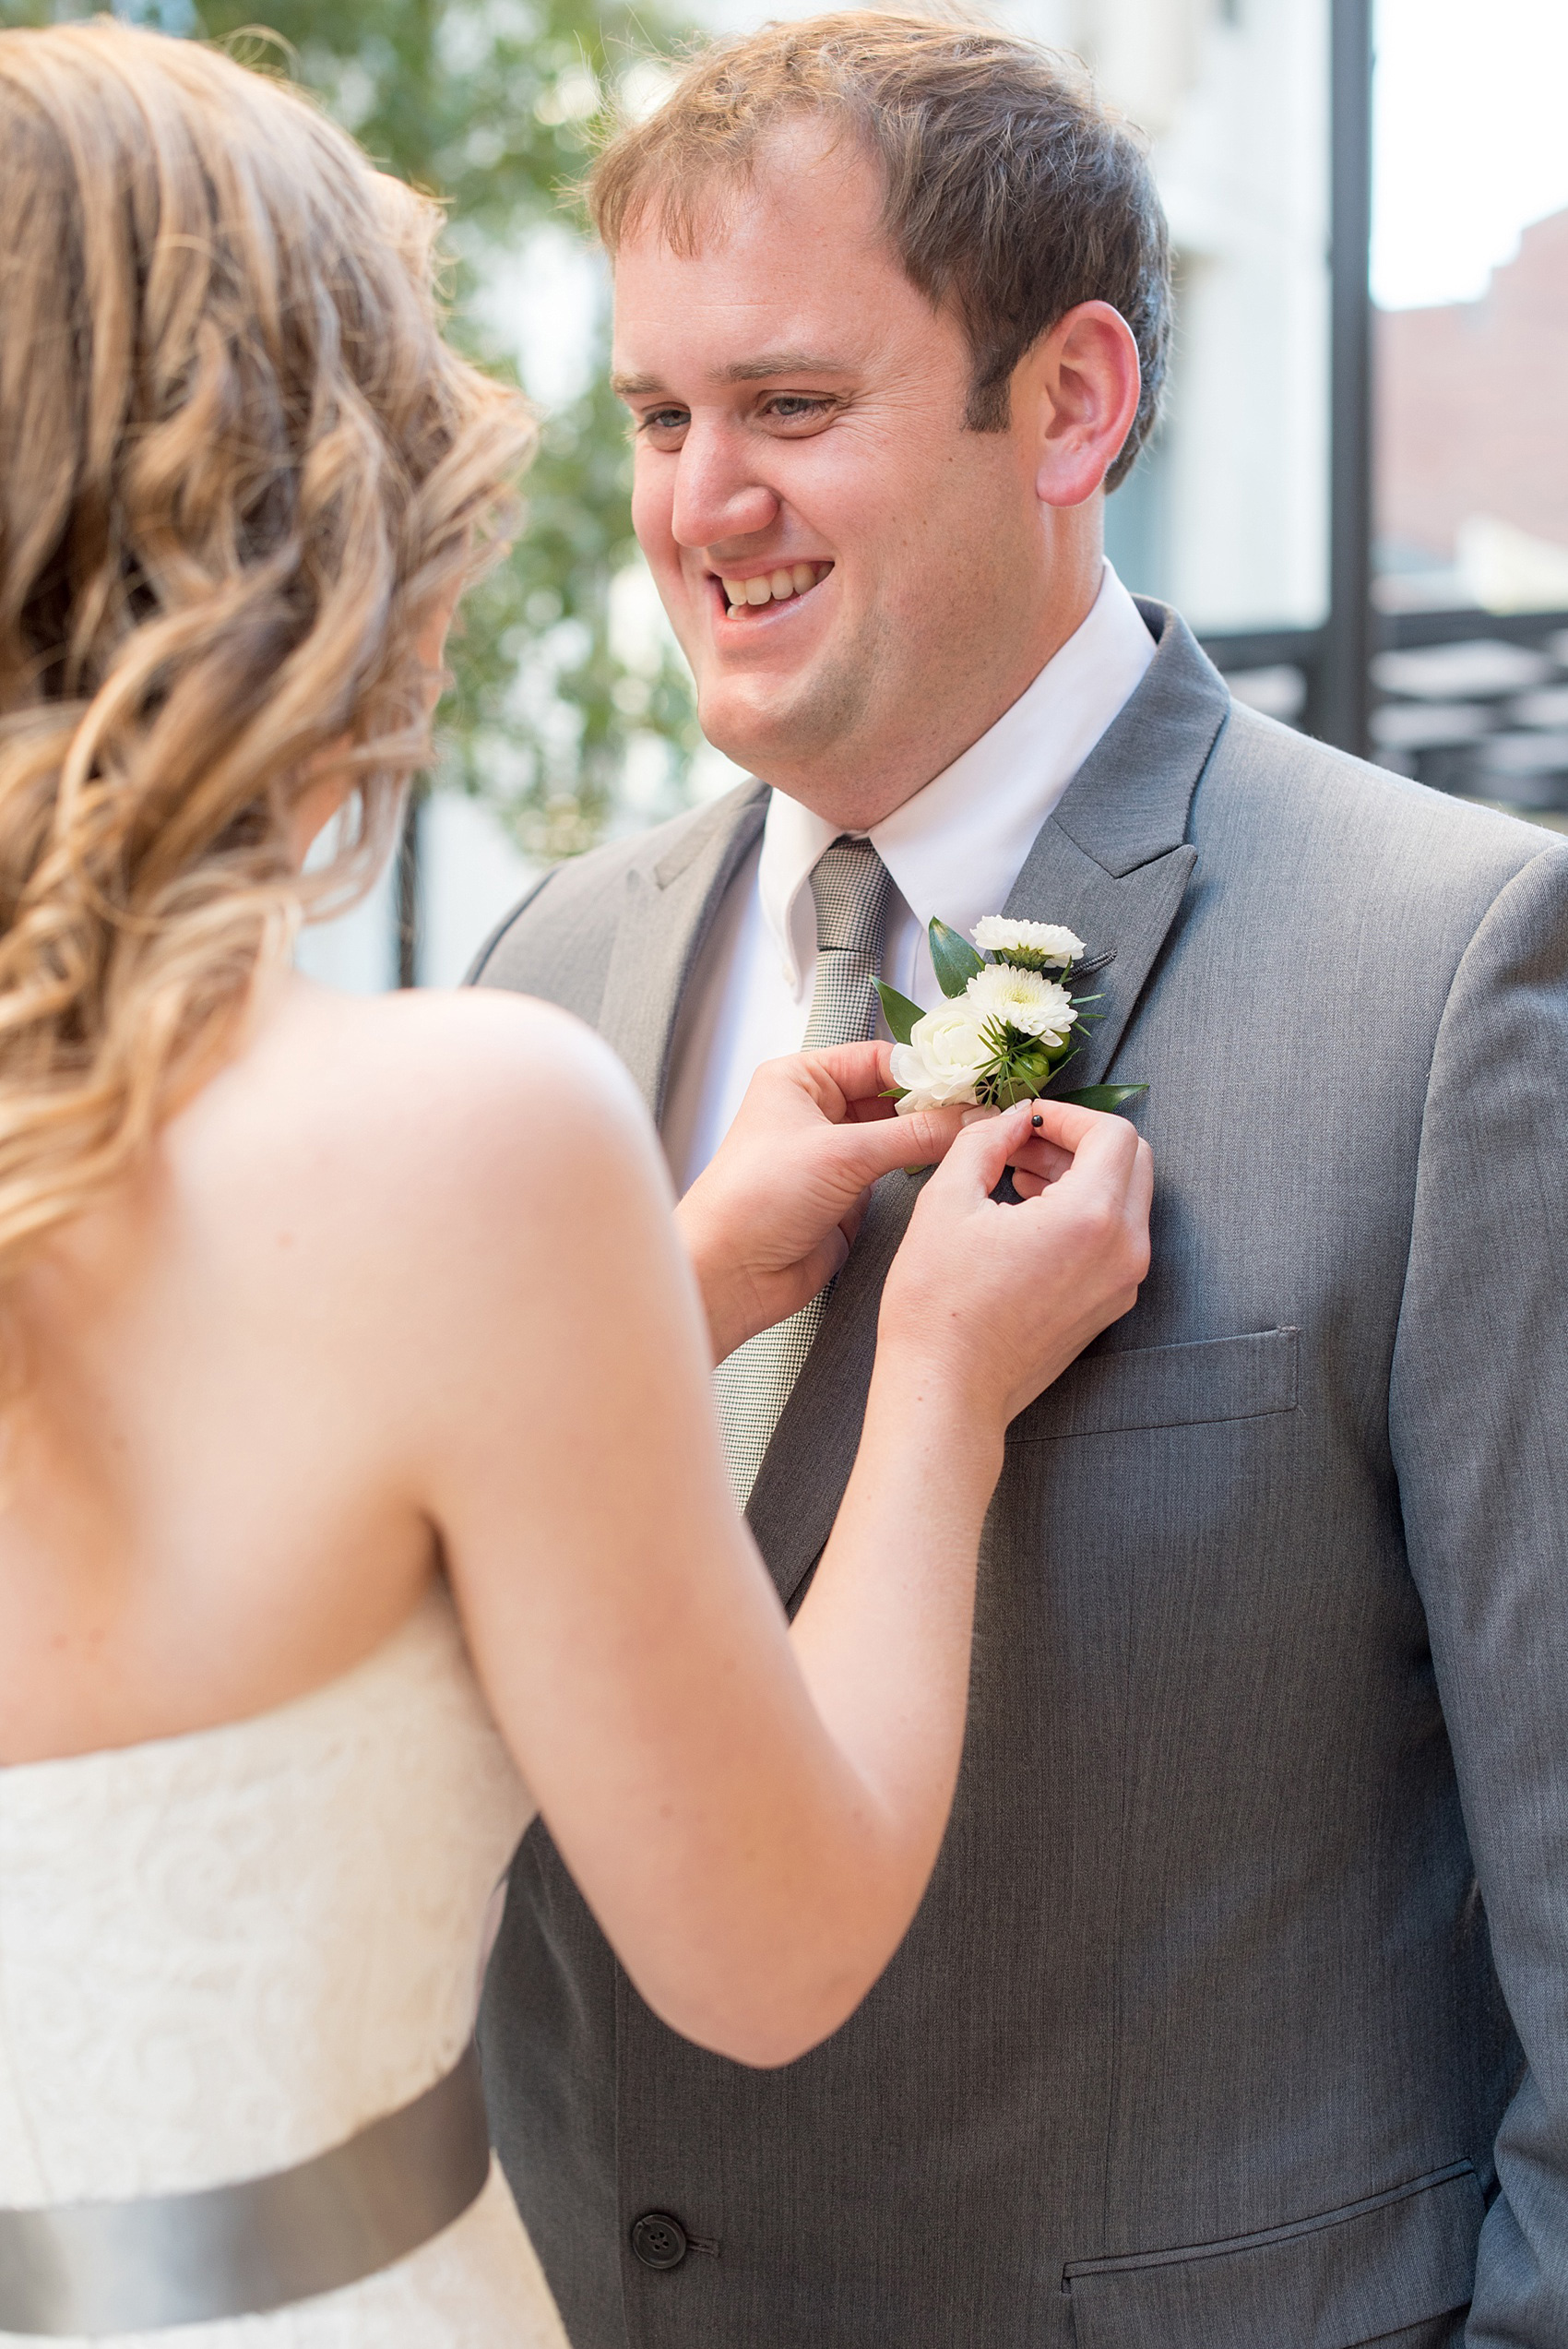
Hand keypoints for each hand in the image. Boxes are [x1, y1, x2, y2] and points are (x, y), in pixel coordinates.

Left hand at [676, 1043, 1072, 1362]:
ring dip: (931, 1135)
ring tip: (979, 1132)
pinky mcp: (846, 1194)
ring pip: (896, 1133)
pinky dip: (921, 1167)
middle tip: (986, 1109)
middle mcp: (816, 1111)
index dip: (925, 1070)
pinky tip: (954, 1163)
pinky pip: (894, 1170)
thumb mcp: (843, 1154)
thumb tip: (969, 1117)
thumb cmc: (757, 1198)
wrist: (731, 1273)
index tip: (973, 1081)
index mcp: (800, 1079)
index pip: (877, 1059)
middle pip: (891, 1095)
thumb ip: (914, 1134)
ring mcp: (832, 1154)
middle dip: (934, 1103)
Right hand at [879, 1099, 1151, 1430]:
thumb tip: (1009, 1119)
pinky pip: (1114, 1239)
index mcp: (1091, 1217)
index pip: (1113, 1133)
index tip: (1026, 1118)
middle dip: (1078, 1142)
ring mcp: (1123, 1283)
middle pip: (1132, 1161)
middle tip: (1022, 1145)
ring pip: (1125, 1200)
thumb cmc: (939, 1304)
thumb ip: (986, 1142)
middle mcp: (1124, 1250)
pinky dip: (1083, 1215)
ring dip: (1080, 1177)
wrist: (947, 1390)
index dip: (1068, 1114)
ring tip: (1016, 1181)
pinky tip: (1028, 1222)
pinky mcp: (1110, 1306)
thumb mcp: (947, 1200)